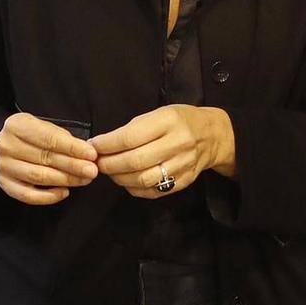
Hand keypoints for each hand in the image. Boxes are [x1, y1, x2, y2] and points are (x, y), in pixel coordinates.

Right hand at [0, 112, 98, 205]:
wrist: (11, 144)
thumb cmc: (35, 135)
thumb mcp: (47, 128)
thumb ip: (64, 139)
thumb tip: (88, 155)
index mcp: (15, 125)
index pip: (48, 138)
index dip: (72, 148)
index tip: (92, 154)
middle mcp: (4, 145)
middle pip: (44, 158)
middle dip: (72, 165)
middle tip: (92, 171)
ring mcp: (2, 166)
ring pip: (37, 177)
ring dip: (64, 180)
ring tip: (84, 180)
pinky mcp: (4, 183)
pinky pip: (28, 195)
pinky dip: (48, 196)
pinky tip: (64, 192)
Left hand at [91, 105, 235, 199]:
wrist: (213, 136)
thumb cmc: (180, 121)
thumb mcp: (158, 113)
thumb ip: (133, 129)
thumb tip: (102, 145)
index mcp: (168, 121)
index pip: (130, 137)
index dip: (107, 145)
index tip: (93, 147)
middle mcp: (177, 144)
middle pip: (135, 161)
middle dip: (110, 164)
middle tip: (97, 163)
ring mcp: (182, 165)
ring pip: (143, 179)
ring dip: (120, 178)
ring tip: (110, 172)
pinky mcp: (184, 181)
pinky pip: (153, 191)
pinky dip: (134, 188)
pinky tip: (127, 180)